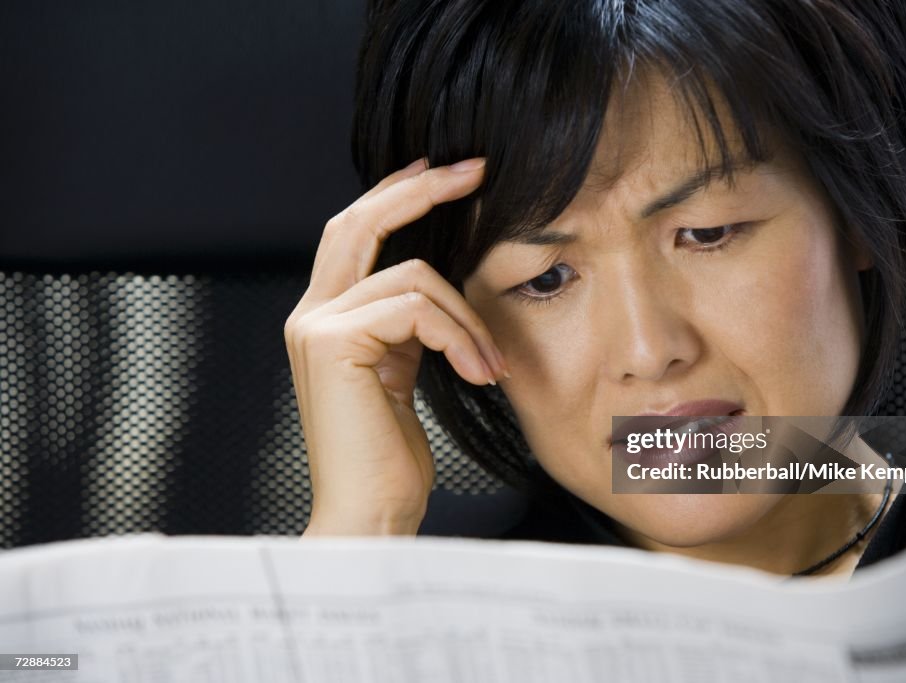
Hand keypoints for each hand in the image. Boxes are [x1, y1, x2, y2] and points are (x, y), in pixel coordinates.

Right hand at [286, 157, 507, 535]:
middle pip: (359, 220)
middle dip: (421, 189)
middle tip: (475, 171)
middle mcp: (309, 313)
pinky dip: (460, 336)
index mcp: (325, 317)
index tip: (443, 173)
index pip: (354, 233)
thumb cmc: (388, 459)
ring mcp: (315, 326)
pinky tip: (478, 374)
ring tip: (491, 366)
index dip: (397, 195)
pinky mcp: (333, 343)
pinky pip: (417, 308)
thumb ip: (405, 327)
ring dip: (468, 319)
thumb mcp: (399, 375)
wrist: (369, 514)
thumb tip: (438, 289)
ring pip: (413, 276)